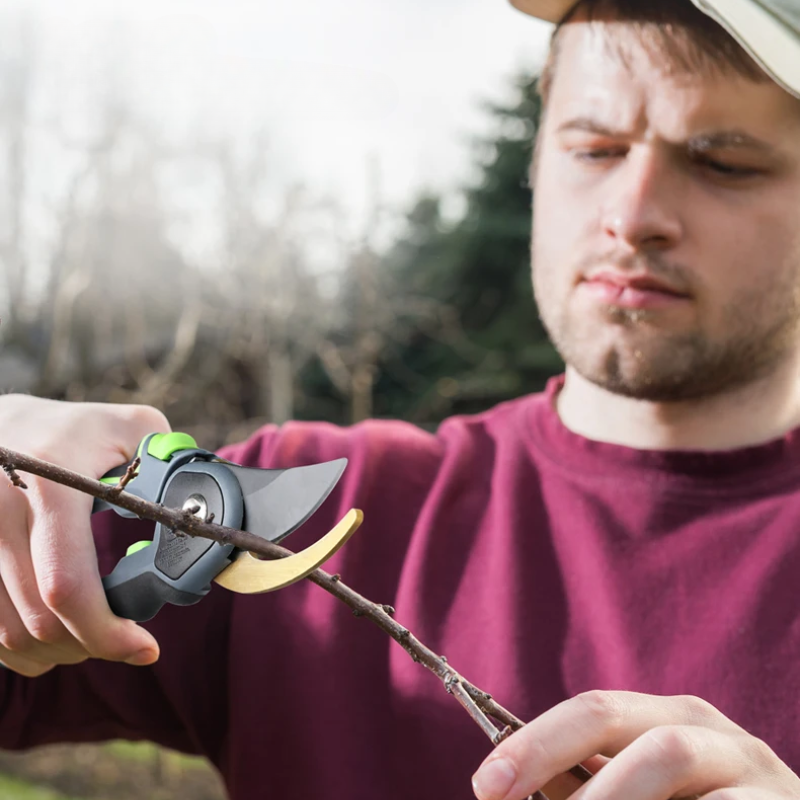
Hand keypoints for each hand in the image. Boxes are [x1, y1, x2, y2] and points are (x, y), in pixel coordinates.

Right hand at [0, 395, 169, 676]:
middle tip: (125, 642)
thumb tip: (205, 511)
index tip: (145, 647)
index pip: (68, 584)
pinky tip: (50, 638)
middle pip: (39, 620)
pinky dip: (18, 647)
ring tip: (92, 639)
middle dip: (90, 645)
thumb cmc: (74, 428)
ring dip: (56, 651)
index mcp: (51, 484)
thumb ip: (172, 463)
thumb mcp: (130, 428)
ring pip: (8, 634)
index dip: (107, 631)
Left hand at [472, 690, 799, 799]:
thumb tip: (505, 787)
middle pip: (624, 723)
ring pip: (668, 757)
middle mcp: (712, 732)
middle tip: (506, 798)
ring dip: (611, 797)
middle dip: (554, 754)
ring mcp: (756, 773)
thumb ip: (588, 786)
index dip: (535, 743)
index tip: (486, 782)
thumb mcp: (641, 794)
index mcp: (670, 717)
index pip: (592, 710)